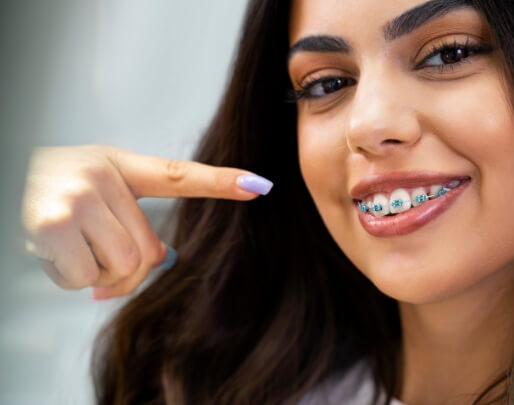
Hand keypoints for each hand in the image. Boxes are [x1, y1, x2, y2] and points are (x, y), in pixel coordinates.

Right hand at [21, 145, 272, 299]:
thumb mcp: (93, 190)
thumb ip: (129, 222)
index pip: (179, 175)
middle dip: (122, 266)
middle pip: (147, 253)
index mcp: (119, 166)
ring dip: (94, 272)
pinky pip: (84, 278)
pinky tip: (51, 252)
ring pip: (117, 268)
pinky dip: (68, 277)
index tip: (259, 184)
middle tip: (92, 249)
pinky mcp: (53, 223)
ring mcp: (79, 198)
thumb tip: (159, 264)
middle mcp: (102, 175)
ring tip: (68, 245)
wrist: (2, 182)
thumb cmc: (49, 191)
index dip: (222, 182)